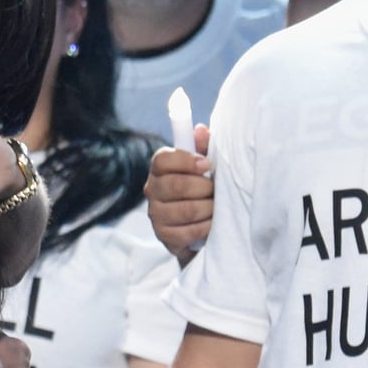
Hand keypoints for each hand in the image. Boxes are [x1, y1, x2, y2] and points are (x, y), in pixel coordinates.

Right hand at [145, 128, 211, 265]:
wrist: (202, 226)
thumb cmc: (203, 188)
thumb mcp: (206, 166)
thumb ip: (204, 146)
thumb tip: (200, 130)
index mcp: (160, 168)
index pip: (163, 160)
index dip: (186, 161)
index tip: (207, 165)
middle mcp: (152, 190)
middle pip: (175, 185)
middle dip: (203, 188)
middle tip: (214, 190)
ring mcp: (156, 215)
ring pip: (185, 210)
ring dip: (208, 209)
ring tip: (215, 208)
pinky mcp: (164, 236)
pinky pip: (187, 232)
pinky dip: (205, 227)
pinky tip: (210, 224)